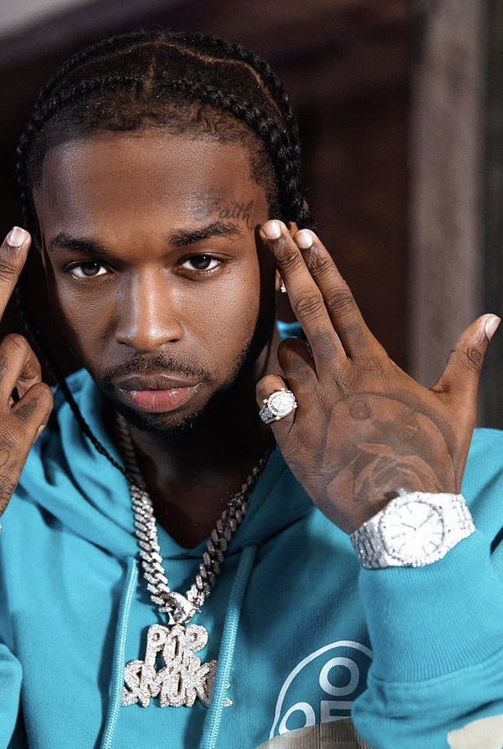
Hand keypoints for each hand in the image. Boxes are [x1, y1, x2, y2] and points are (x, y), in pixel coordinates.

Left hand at [256, 220, 499, 532]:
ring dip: (281, 340)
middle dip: (286, 265)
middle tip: (268, 230)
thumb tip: (492, 319)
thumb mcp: (458, 408)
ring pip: (282, 354)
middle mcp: (340, 377)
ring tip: (286, 340)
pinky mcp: (292, 438)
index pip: (342, 302)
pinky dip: (270, 387)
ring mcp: (312, 406)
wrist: (403, 518)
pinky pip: (268, 398)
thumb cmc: (433, 463)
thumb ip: (467, 360)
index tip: (304, 234)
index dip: (322, 265)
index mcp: (376, 365)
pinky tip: (277, 387)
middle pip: (306, 309)